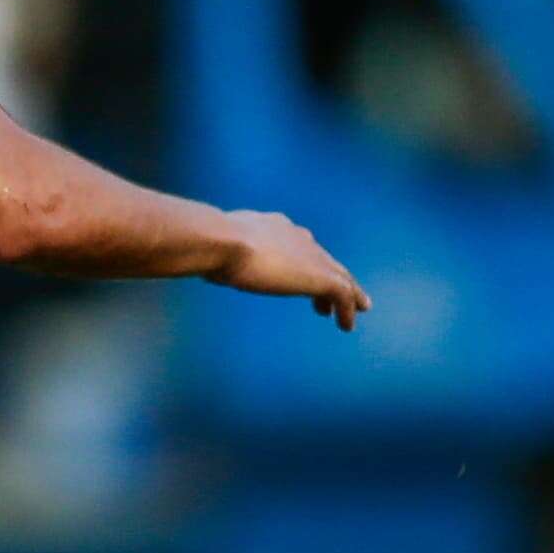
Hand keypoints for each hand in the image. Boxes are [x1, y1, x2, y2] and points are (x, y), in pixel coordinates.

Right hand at [213, 210, 368, 329]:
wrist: (223, 242)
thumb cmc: (209, 243)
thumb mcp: (214, 246)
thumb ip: (218, 251)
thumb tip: (198, 257)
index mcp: (273, 227)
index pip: (296, 243)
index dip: (303, 259)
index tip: (301, 271)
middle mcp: (297, 237)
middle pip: (324, 259)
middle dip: (333, 274)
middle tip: (341, 291)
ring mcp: (312, 256)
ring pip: (340, 276)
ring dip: (349, 293)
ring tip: (355, 309)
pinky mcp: (321, 277)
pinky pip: (342, 295)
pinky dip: (347, 310)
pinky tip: (345, 325)